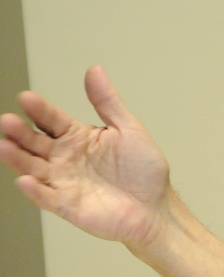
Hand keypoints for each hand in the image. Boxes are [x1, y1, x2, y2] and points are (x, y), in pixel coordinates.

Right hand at [0, 66, 170, 249]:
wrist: (156, 207)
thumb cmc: (144, 170)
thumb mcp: (128, 129)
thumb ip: (107, 102)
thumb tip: (94, 70)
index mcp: (78, 137)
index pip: (51, 120)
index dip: (39, 109)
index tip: (26, 98)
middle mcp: (65, 158)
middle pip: (35, 142)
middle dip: (20, 132)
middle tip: (8, 121)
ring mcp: (64, 182)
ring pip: (33, 167)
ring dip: (17, 158)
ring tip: (4, 146)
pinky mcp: (67, 205)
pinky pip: (47, 198)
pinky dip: (35, 190)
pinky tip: (25, 180)